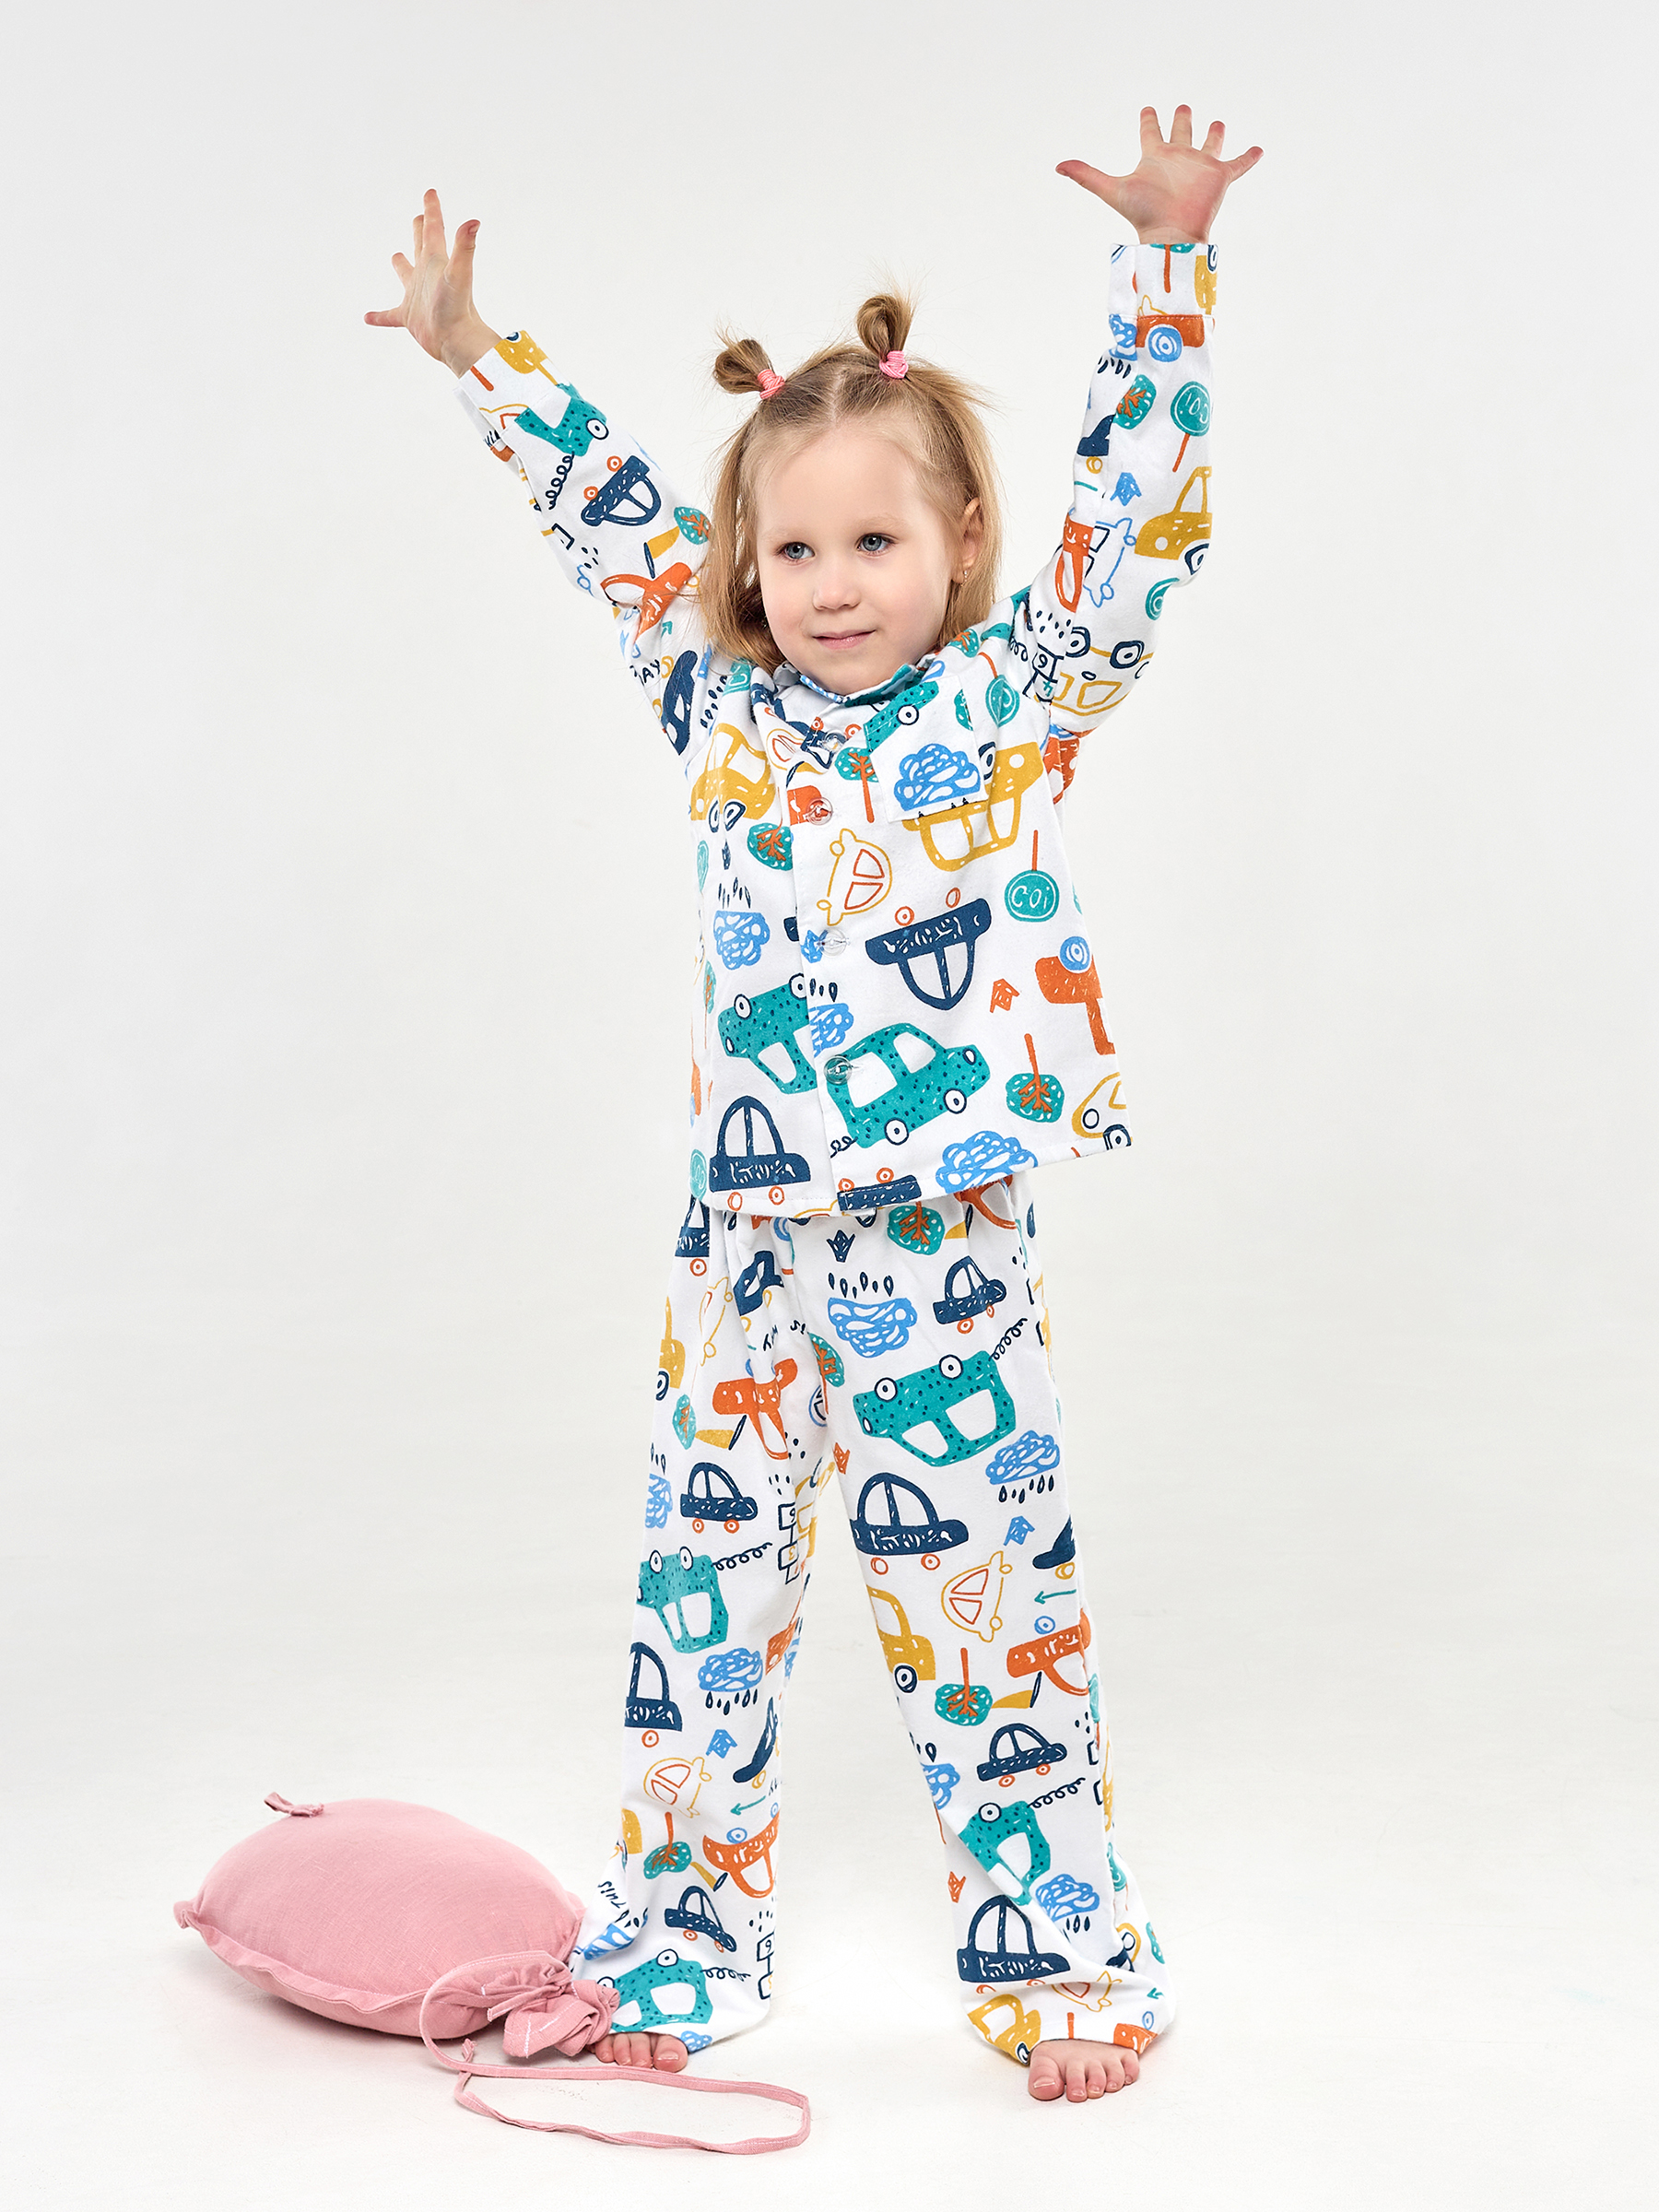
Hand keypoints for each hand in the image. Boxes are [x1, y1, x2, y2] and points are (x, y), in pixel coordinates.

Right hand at [364, 186, 500, 375]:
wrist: (455, 341)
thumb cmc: (458, 309)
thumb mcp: (458, 273)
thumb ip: (464, 246)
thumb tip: (474, 221)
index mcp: (436, 262)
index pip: (433, 229)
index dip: (432, 210)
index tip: (430, 192)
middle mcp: (426, 276)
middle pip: (422, 245)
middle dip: (420, 229)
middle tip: (419, 216)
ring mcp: (417, 296)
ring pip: (405, 275)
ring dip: (401, 266)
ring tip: (395, 256)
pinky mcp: (409, 317)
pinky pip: (389, 316)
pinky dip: (379, 316)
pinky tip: (367, 318)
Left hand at [1057, 106, 1261, 244]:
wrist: (1171, 235)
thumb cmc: (1143, 215)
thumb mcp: (1111, 189)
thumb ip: (1085, 176)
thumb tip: (1056, 166)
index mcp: (1155, 158)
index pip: (1150, 132)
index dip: (1149, 119)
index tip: (1148, 108)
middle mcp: (1178, 159)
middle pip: (1181, 132)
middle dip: (1182, 119)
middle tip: (1183, 107)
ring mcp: (1200, 167)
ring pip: (1209, 143)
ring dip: (1214, 132)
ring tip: (1218, 123)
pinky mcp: (1220, 177)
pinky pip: (1238, 164)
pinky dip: (1249, 157)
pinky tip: (1259, 148)